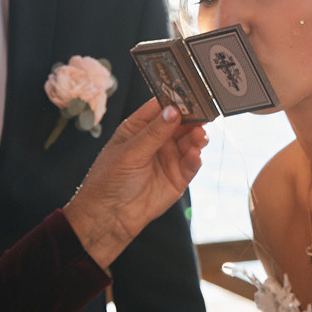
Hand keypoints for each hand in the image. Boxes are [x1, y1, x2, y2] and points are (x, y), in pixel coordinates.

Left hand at [63, 101, 209, 265]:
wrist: (109, 216)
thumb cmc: (108, 181)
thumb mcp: (130, 152)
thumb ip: (154, 132)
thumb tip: (173, 110)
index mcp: (139, 128)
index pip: (160, 107)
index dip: (175, 99)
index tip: (189, 95)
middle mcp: (157, 140)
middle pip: (181, 122)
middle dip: (192, 118)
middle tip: (203, 114)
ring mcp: (169, 158)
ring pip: (190, 141)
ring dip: (197, 136)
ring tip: (199, 136)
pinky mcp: (178, 177)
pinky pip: (192, 163)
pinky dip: (196, 157)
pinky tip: (195, 154)